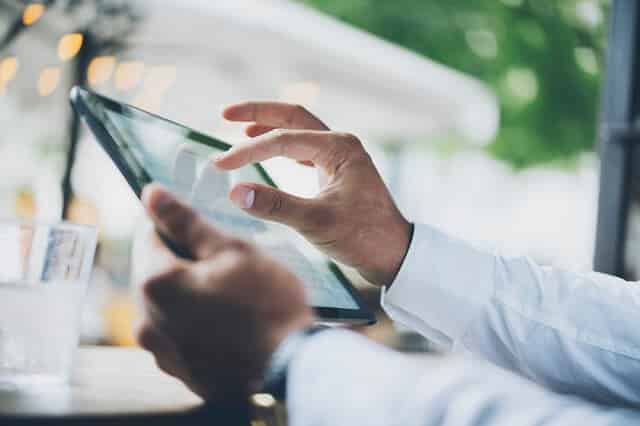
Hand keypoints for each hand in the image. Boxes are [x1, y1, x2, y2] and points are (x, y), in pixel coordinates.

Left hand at [136, 184, 312, 401]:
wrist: (292, 368)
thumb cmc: (267, 304)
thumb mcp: (232, 251)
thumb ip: (187, 222)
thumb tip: (151, 193)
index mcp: (155, 284)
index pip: (148, 235)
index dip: (176, 225)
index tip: (203, 228)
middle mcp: (147, 321)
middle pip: (155, 272)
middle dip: (183, 260)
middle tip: (225, 262)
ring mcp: (162, 351)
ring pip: (168, 304)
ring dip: (189, 291)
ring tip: (232, 293)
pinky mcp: (180, 371)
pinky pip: (178, 333)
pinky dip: (196, 320)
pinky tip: (229, 320)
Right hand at [218, 101, 411, 286]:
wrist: (394, 254)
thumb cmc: (363, 237)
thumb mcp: (317, 223)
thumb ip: (276, 206)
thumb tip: (236, 192)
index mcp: (339, 148)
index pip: (283, 140)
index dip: (248, 150)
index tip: (221, 165)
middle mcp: (341, 144)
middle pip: (292, 117)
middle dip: (258, 113)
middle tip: (225, 113)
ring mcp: (340, 156)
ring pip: (298, 130)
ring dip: (269, 127)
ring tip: (239, 128)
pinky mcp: (337, 171)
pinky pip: (304, 149)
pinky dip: (282, 147)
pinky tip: (266, 152)